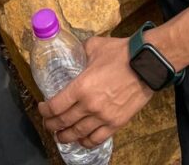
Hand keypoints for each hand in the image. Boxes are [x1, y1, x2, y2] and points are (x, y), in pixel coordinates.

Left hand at [39, 36, 153, 147]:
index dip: (45, 110)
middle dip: (51, 125)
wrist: (146, 64)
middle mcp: (89, 105)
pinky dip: (86, 142)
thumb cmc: (120, 53)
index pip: (56, 106)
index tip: (42, 108)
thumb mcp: (94, 46)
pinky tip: (81, 140)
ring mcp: (103, 117)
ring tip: (60, 136)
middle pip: (64, 122)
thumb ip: (81, 52)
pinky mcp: (116, 123)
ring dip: (65, 137)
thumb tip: (74, 52)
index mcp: (81, 86)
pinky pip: (97, 139)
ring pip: (78, 134)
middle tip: (47, 124)